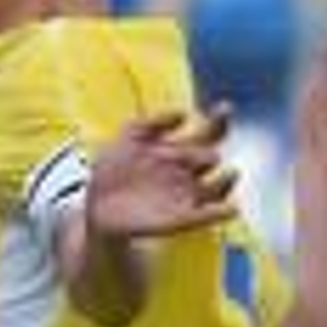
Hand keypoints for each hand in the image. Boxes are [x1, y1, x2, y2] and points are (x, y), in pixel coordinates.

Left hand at [85, 105, 238, 241]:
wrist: (95, 204)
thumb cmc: (112, 168)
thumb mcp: (129, 137)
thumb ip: (153, 122)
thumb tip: (185, 113)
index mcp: (178, 149)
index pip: (208, 133)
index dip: (220, 120)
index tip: (226, 107)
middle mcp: (186, 172)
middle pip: (210, 159)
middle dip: (208, 156)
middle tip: (204, 156)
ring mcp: (184, 196)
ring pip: (216, 189)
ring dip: (226, 182)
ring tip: (230, 174)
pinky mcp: (179, 220)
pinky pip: (204, 216)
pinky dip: (219, 213)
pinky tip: (232, 209)